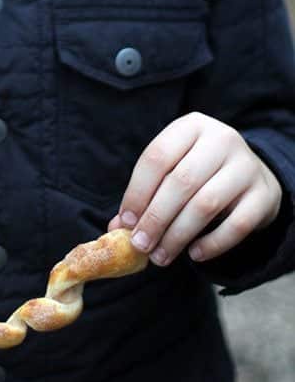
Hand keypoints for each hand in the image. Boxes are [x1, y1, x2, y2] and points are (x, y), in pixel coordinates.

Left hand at [108, 112, 281, 266]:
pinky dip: (212, 244)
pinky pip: (236, 225)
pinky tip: (194, 254)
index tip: (126, 221)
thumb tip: (117, 227)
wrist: (251, 174)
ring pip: (205, 204)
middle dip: (155, 218)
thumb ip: (147, 194)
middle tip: (140, 245)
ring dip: (178, 235)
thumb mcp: (173, 170)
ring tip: (160, 256)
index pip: (157, 156)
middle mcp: (221, 139)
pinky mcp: (264, 194)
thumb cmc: (200, 171)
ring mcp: (246, 165)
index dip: (137, 191)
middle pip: (180, 182)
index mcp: (191, 125)